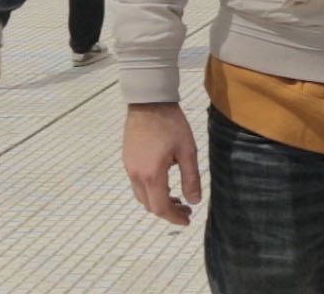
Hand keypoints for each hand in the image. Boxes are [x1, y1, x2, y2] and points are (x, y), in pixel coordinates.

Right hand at [123, 102, 201, 225]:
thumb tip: (194, 201)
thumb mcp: (188, 151)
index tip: (187, 220)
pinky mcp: (128, 160)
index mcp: (151, 174)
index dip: (174, 218)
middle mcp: (136, 175)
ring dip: (158, 201)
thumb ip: (190, 178)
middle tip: (186, 210)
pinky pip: (138, 184)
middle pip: (149, 205)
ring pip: (142, 196)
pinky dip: (151, 190)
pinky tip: (166, 183)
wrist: (149, 103)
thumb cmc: (171, 124)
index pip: (160, 207)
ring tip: (177, 198)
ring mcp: (129, 168)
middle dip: (167, 211)